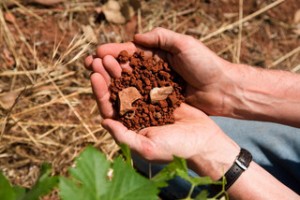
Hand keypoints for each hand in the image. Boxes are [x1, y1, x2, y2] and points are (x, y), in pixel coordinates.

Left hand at [86, 58, 230, 161]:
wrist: (204, 141)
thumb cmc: (176, 149)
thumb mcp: (148, 147)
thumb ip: (124, 137)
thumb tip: (103, 122)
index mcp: (129, 128)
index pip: (109, 108)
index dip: (100, 92)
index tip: (94, 75)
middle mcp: (136, 115)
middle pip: (116, 93)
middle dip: (107, 77)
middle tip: (98, 59)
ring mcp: (148, 104)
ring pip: (130, 85)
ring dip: (120, 71)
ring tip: (112, 56)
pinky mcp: (161, 96)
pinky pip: (147, 80)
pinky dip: (139, 70)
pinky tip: (133, 58)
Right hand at [87, 28, 234, 115]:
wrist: (222, 89)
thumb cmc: (206, 64)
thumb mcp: (185, 44)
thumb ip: (161, 38)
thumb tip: (135, 38)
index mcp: (159, 53)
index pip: (132, 51)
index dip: (115, 51)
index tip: (98, 53)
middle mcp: (155, 69)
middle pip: (127, 67)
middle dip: (108, 66)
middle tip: (90, 66)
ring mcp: (156, 86)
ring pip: (131, 82)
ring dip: (113, 82)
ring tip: (96, 80)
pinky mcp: (160, 100)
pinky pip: (141, 98)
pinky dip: (127, 97)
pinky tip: (113, 98)